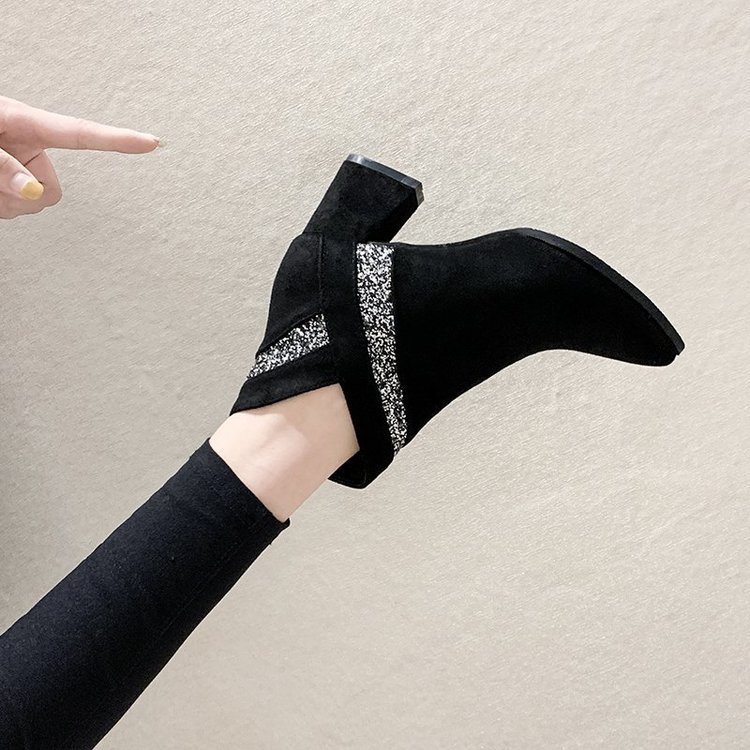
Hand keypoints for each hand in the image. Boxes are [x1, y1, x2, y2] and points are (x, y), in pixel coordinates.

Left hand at [0, 94, 160, 219]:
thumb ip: (5, 165)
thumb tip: (31, 191)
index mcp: (25, 123)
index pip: (81, 134)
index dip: (119, 139)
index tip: (150, 142)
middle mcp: (26, 145)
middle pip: (51, 189)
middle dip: (23, 195)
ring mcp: (17, 165)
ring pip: (34, 204)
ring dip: (6, 202)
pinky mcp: (7, 184)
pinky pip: (16, 210)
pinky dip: (0, 205)